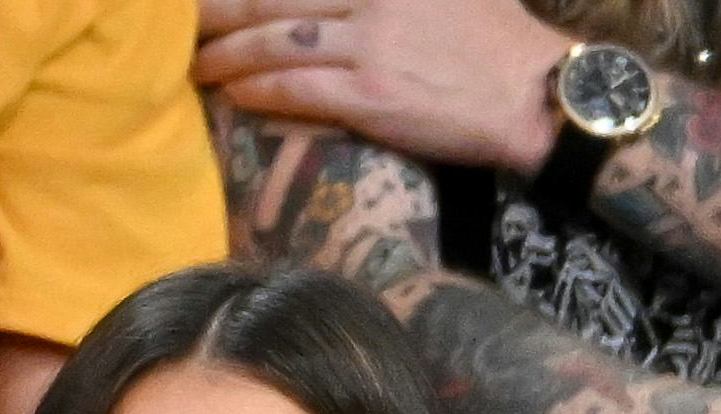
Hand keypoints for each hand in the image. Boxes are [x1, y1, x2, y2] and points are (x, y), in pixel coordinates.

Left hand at [195, 0, 569, 175]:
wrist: (539, 97)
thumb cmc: (502, 42)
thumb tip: (345, 4)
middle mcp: (370, 0)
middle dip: (217, 11)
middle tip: (181, 21)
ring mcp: (369, 47)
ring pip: (276, 42)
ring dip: (227, 54)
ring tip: (196, 64)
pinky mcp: (373, 96)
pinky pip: (298, 88)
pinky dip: (259, 88)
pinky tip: (233, 93)